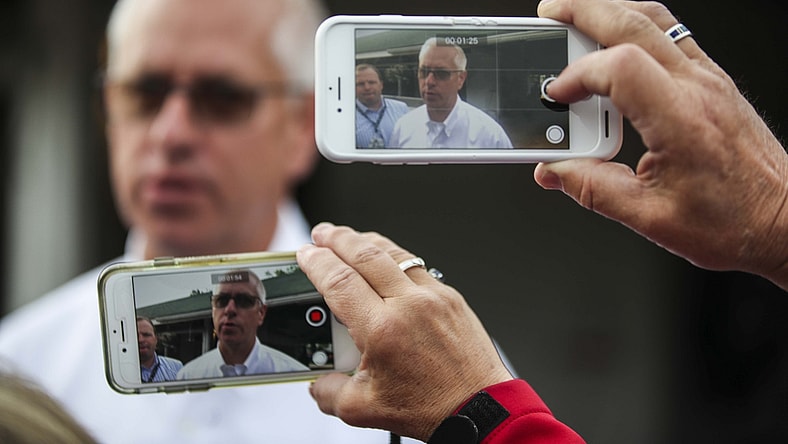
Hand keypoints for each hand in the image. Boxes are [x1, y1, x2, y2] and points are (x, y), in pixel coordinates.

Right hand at [297, 223, 512, 440]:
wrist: (479, 409)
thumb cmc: (431, 408)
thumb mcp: (364, 410)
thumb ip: (329, 392)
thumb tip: (317, 381)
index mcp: (383, 330)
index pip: (339, 282)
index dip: (316, 263)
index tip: (305, 254)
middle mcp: (410, 305)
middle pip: (365, 255)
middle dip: (338, 239)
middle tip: (322, 233)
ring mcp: (435, 296)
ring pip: (394, 254)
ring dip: (366, 241)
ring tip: (348, 238)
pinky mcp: (451, 297)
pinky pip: (417, 265)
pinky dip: (395, 257)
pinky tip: (385, 259)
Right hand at [533, 0, 787, 288]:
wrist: (783, 220)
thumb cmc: (732, 221)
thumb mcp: (649, 216)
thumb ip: (592, 189)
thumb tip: (554, 171)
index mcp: (681, 121)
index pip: (620, 67)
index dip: (577, 75)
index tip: (557, 96)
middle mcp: (698, 88)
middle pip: (634, 23)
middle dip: (583, 11)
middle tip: (551, 14)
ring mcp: (709, 79)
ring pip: (657, 20)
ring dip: (611, 11)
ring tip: (577, 19)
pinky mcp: (714, 83)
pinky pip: (672, 35)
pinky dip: (636, 26)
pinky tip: (617, 44)